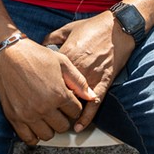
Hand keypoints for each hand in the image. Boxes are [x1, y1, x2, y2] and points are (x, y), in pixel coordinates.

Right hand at [0, 39, 95, 144]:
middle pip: (63, 126)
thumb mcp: (61, 62)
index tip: (68, 101)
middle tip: (58, 109)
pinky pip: (28, 138)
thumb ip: (78, 81)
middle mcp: (44, 107)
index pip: (75, 112)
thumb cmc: (34, 55)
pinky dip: (34, 135)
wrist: (6, 54)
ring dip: (50, 127)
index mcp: (58, 94)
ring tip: (47, 116)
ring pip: (48, 135)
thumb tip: (91, 96)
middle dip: (64, 118)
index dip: (74, 106)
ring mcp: (28, 114)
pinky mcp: (14, 118)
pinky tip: (36, 124)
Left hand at [45, 12, 134, 129]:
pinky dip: (86, 117)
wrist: (118, 27)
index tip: (35, 94)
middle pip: (59, 93)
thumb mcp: (68, 28)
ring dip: (67, 113)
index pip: (48, 78)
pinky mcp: (103, 83)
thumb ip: (53, 37)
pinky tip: (79, 127)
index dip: (41, 87)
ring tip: (59, 123)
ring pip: (75, 101)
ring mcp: (90, 78)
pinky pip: (94, 104)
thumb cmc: (93, 26)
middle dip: (51, 103)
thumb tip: (41, 45)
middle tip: (44, 113)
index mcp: (65, 56)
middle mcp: (77, 70)